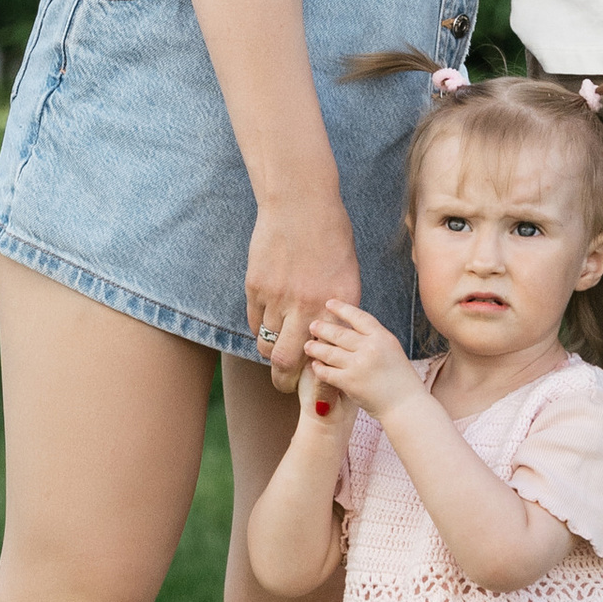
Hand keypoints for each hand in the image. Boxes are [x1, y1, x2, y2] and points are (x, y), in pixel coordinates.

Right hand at [246, 199, 361, 393]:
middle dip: (286, 382)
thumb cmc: (330, 237)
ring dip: (273, 353)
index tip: (321, 399)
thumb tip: (331, 344)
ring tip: (279, 350)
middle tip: (288, 384)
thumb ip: (338, 311)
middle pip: (287, 364)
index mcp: (338, 304)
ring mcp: (278, 296)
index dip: (321, 386)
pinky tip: (270, 323)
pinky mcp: (256, 286)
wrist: (300, 202)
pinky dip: (262, 330)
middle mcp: (307, 305)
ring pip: (268, 344)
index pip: (327, 358)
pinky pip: (256, 322)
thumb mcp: (346, 274)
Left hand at [302, 294, 417, 420]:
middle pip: (339, 333)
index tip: (329, 303)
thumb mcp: (392, 351)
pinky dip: (319, 368)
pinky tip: (315, 365)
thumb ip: (374, 339)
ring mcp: (358, 364)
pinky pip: (327, 371)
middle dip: (323, 328)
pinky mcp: (349, 382)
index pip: (358, 317)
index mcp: (383, 337)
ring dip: (316, 348)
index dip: (342, 308)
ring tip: (308, 345)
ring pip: (329, 352)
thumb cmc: (401, 381)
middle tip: (313, 325)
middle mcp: (370, 348)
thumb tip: (351, 329)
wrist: (406, 406)